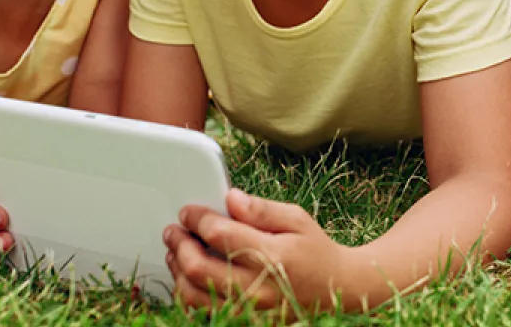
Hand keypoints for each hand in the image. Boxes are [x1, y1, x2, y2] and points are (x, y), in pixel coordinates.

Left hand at [163, 188, 355, 313]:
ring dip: (177, 271)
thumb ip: (262, 209)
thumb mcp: (296, 219)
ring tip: (175, 252)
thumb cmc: (315, 250)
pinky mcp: (245, 322)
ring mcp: (250, 311)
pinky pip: (204, 312)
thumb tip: (231, 197)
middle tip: (173, 230)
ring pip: (195, 296)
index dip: (198, 219)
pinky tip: (187, 276)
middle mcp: (258, 288)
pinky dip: (188, 293)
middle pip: (199, 268)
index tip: (188, 211)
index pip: (221, 234)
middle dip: (179, 244)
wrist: (337, 290)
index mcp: (273, 255)